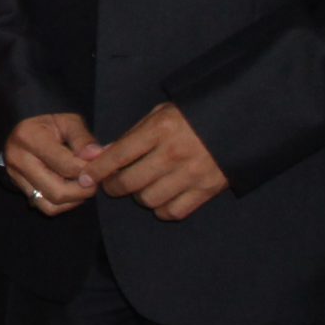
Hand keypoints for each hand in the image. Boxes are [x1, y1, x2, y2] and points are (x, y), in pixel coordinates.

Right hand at [5, 112, 103, 215]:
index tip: (100, 166)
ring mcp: (15, 175)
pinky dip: (63, 205)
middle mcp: (18, 159)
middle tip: (94, 180)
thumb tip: (98, 156)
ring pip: (50, 204)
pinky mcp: (18, 186)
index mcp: (29, 137)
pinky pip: (45, 207)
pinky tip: (71, 191)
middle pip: (57, 191)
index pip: (66, 166)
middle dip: (83, 190)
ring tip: (83, 185)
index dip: (89, 170)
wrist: (26, 124)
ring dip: (73, 199)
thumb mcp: (69, 121)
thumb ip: (84, 140)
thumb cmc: (51, 121)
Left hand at [85, 103, 227, 220]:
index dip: (98, 169)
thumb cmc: (193, 115)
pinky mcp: (207, 190)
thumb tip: (104, 154)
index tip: (86, 177)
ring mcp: (192, 174)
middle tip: (112, 185)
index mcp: (160, 129)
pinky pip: (174, 211)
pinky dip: (162, 209)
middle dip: (114, 186)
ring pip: (149, 199)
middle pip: (130, 182)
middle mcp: (174, 153)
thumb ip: (134, 134)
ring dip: (139, 197)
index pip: (119, 154)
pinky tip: (161, 198)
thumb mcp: (161, 113)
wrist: (238, 121)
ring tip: (141, 188)